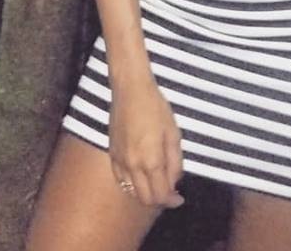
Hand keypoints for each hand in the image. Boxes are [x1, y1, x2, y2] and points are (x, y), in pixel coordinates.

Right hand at [108, 75, 183, 208]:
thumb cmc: (156, 107)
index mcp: (151, 160)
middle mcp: (133, 166)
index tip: (179, 198)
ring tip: (156, 184)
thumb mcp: (173, 133)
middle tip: (170, 193)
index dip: (171, 200)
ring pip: (131, 192)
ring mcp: (120, 161)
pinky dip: (131, 184)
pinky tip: (140, 176)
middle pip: (145, 199)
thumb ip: (175, 162)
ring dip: (145, 193)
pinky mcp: (111, 155)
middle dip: (159, 200)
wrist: (130, 90)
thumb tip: (175, 182)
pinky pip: (120, 180)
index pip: (160, 195)